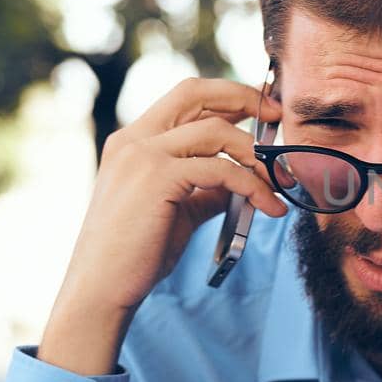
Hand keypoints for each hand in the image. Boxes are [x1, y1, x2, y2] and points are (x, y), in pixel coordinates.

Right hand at [38, 78, 288, 374]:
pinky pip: (221, 169)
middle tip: (278, 116)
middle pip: (196, 93)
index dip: (226, 96)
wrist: (101, 289)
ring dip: (257, 155)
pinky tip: (269, 207)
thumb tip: (243, 184)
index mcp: (133, 142)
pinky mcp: (157, 177)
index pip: (184, 98)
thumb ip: (205, 191)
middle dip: (244, 98)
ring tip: (280, 182)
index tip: (262, 109)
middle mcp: (134, 139)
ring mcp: (142, 154)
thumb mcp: (177, 212)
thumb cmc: (135, 255)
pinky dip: (252, 185)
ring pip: (216, 132)